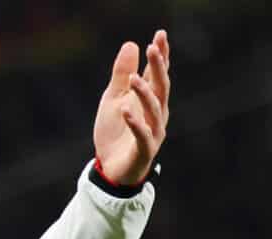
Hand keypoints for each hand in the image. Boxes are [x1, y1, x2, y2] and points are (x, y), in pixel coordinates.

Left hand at [93, 30, 170, 185]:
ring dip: (144, 93)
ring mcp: (154, 132)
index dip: (160, 56)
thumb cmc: (115, 133)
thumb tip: (131, 44)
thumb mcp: (113, 99)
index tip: (160, 35)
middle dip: (158, 68)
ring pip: (154, 109)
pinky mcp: (145, 150)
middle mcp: (157, 114)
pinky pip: (143, 135)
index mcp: (150, 101)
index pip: (157, 75)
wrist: (110, 169)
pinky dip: (135, 122)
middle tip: (153, 48)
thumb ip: (121, 75)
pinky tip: (126, 110)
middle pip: (161, 88)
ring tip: (132, 78)